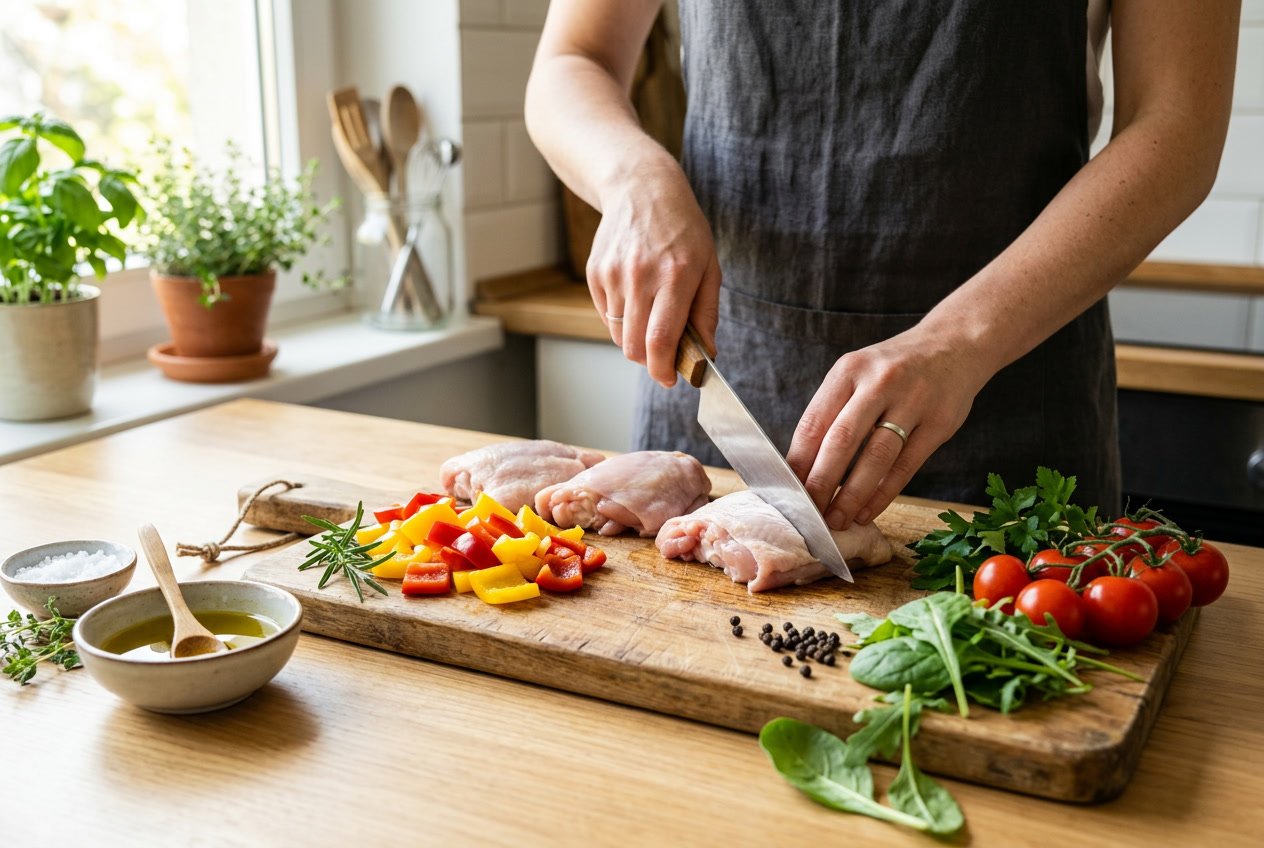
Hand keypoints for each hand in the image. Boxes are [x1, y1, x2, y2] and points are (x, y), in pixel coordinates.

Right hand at [587, 163, 720, 385]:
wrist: (641, 189)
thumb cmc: (683, 230)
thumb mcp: (709, 266)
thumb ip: (706, 314)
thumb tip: (706, 355)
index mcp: (675, 276)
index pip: (661, 339)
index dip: (663, 369)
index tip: (670, 379)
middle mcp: (640, 276)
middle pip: (634, 346)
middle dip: (650, 361)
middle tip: (664, 354)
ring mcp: (613, 274)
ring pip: (618, 335)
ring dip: (635, 339)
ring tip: (651, 314)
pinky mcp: (595, 273)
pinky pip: (605, 315)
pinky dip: (620, 318)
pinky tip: (635, 294)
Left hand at [786, 325, 993, 529]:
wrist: (955, 344)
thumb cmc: (894, 369)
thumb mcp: (858, 374)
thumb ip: (833, 411)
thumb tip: (802, 466)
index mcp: (849, 370)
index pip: (814, 422)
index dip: (799, 461)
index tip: (789, 490)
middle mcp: (879, 382)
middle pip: (842, 441)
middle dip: (821, 483)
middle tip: (809, 513)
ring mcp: (913, 401)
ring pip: (876, 457)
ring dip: (852, 495)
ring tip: (837, 520)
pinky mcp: (939, 423)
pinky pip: (905, 466)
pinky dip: (883, 493)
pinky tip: (867, 511)